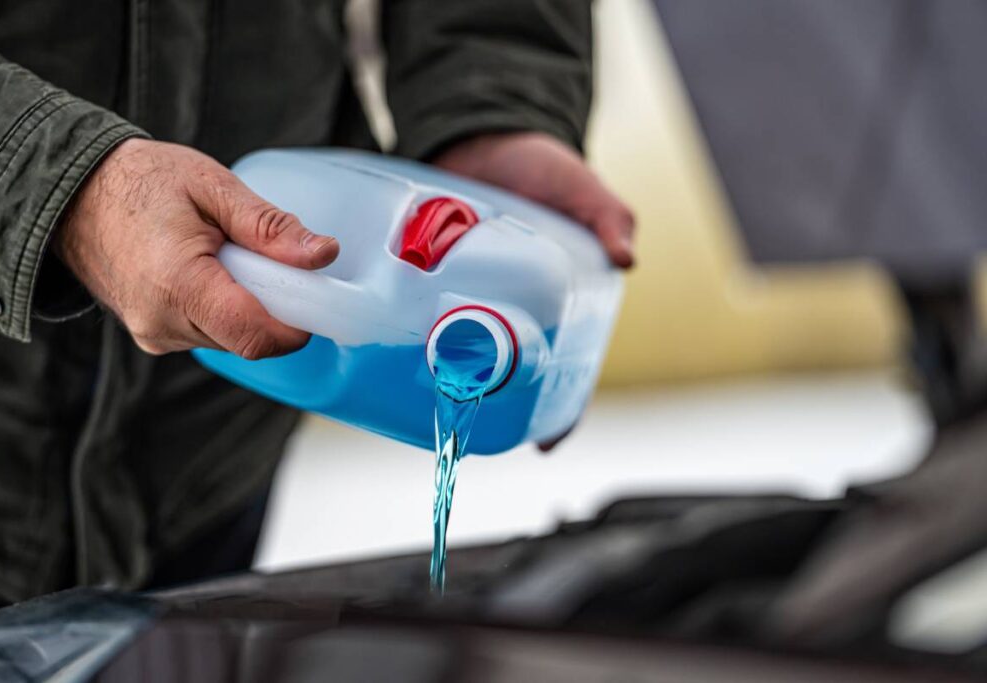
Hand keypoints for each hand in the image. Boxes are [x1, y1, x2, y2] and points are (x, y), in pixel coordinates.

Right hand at [55, 138, 338, 358]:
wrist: (72, 194)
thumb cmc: (141, 182)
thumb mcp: (213, 187)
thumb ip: (270, 227)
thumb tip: (324, 255)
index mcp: (178, 284)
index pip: (255, 335)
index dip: (296, 325)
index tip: (313, 296)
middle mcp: (163, 322)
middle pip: (248, 340)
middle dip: (274, 309)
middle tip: (269, 262)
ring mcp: (155, 335)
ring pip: (231, 339)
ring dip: (248, 307)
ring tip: (228, 258)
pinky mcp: (153, 336)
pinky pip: (209, 334)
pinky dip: (225, 310)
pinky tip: (210, 272)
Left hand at [434, 132, 635, 450]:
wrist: (483, 134)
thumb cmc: (542, 167)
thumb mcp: (580, 187)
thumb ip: (608, 214)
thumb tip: (626, 257)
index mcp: (557, 303)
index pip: (568, 366)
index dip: (563, 407)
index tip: (546, 443)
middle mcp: (511, 309)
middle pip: (509, 372)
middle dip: (496, 402)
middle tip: (473, 422)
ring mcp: (467, 298)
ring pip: (458, 351)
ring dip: (446, 375)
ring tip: (427, 398)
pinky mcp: (430, 283)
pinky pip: (419, 316)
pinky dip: (408, 335)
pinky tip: (391, 350)